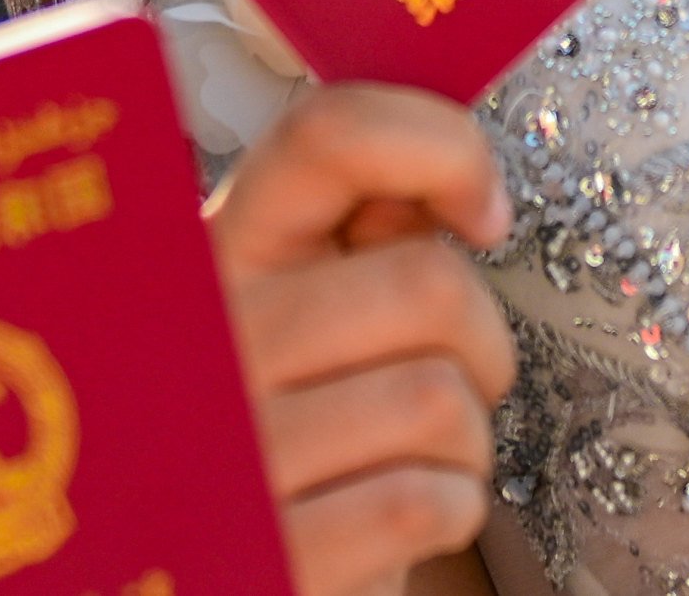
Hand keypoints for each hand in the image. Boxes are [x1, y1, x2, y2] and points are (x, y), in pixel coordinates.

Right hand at [209, 82, 517, 595]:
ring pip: (443, 399)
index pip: (330, 135)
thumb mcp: (291, 316)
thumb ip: (357, 242)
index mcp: (219, 249)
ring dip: (466, 441)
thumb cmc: (280, 435)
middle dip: (481, 345)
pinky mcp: (276, 550)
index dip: (442, 150)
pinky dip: (452, 510)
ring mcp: (235, 447)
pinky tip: (401, 516)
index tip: (482, 215)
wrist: (207, 572)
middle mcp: (213, 335)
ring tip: (414, 457)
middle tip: (453, 378)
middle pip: (429, 284)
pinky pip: (429, 502)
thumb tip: (446, 192)